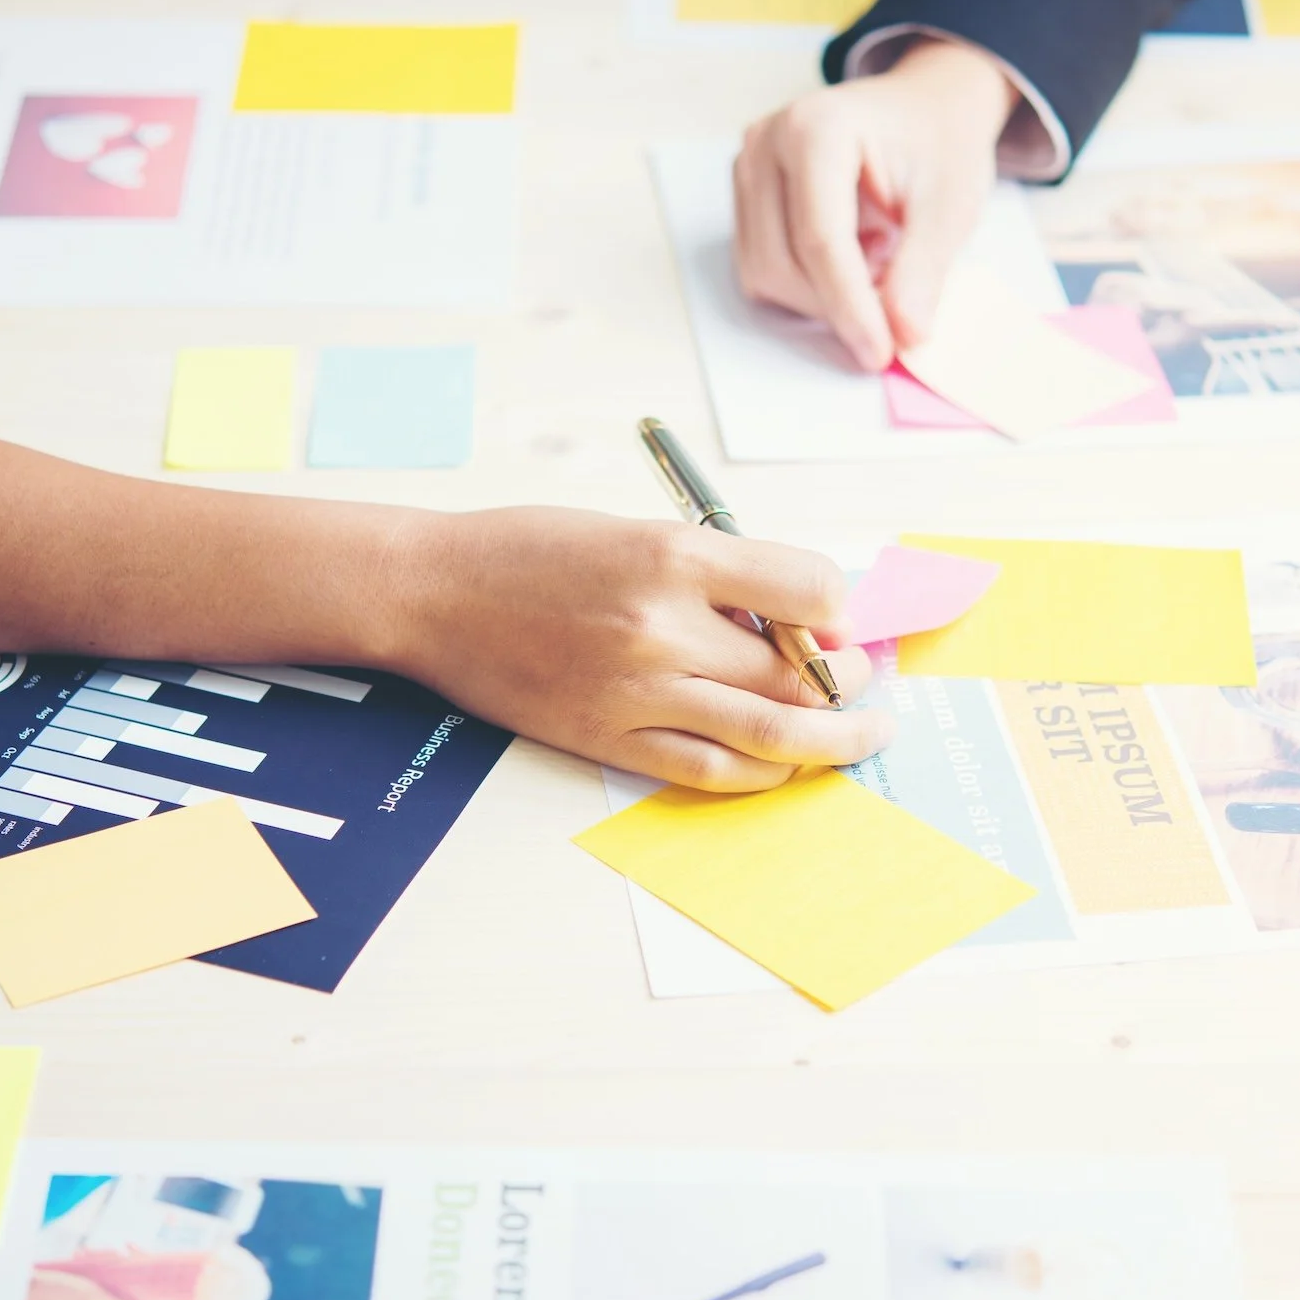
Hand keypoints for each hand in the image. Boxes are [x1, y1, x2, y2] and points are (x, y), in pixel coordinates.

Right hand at [388, 507, 891, 791]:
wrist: (433, 593)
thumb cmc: (532, 550)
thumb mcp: (636, 528)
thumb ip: (716, 570)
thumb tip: (802, 611)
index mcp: (673, 554)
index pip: (810, 589)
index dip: (843, 609)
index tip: (842, 619)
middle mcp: (662, 625)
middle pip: (799, 671)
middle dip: (851, 682)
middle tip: (866, 684)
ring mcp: (636, 690)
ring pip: (770, 733)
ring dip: (833, 740)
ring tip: (863, 736)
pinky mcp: (608, 738)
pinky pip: (710, 771)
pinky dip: (763, 772)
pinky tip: (785, 764)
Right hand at [733, 38, 1018, 369]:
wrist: (924, 109)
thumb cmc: (939, 145)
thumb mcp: (951, 205)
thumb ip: (923, 270)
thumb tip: (904, 335)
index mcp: (818, 128)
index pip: (820, 238)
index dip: (849, 306)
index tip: (880, 353)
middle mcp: (766, 143)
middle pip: (783, 262)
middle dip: (836, 304)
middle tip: (895, 298)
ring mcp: (747, 167)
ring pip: (764, 272)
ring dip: (821, 295)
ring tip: (875, 257)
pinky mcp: (744, 195)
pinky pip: (761, 267)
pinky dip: (806, 284)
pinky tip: (849, 254)